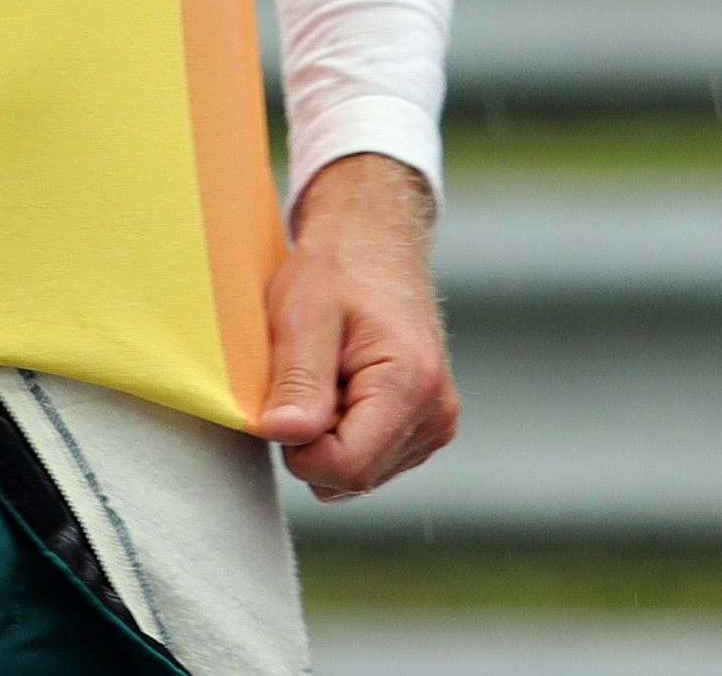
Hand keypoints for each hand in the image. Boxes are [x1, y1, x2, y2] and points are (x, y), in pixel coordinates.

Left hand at [260, 155, 458, 501]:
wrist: (373, 243)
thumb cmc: (337, 269)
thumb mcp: (303, 312)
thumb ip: (298, 378)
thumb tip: (286, 436)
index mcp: (412, 386)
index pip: (347, 468)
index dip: (300, 447)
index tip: (286, 400)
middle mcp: (436, 416)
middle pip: (352, 477)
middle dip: (313, 441)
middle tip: (309, 377)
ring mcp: (434, 426)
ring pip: (357, 475)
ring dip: (328, 436)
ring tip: (329, 375)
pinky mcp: (423, 429)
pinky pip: (367, 461)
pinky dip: (344, 432)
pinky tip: (343, 385)